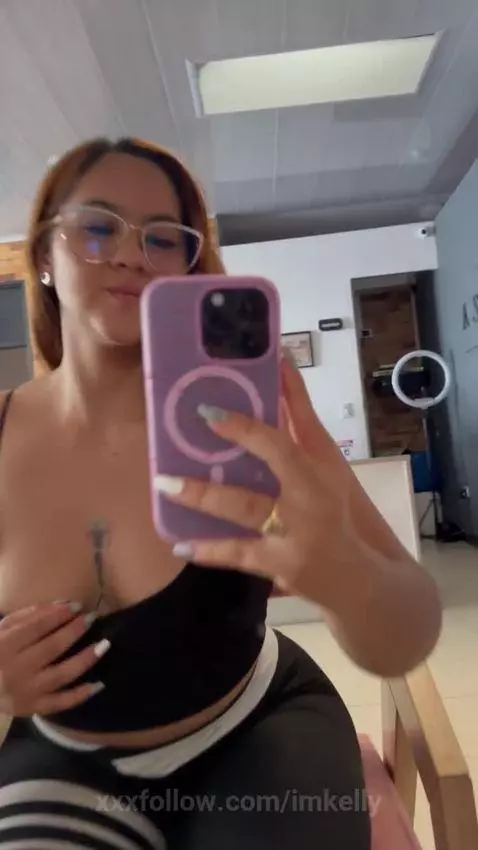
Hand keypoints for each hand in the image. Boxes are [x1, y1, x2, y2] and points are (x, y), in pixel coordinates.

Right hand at [0, 602, 108, 716]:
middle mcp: (16, 670)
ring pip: (61, 675)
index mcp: (4, 646)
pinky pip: (61, 703)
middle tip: (92, 617)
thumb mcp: (4, 628)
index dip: (59, 614)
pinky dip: (81, 695)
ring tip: (104, 645)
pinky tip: (99, 684)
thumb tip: (64, 604)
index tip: (77, 605)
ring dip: (85, 659)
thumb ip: (31, 614)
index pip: (37, 627)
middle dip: (75, 630)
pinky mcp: (33, 708)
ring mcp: (26, 692)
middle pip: (52, 647)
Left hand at [154, 354, 356, 603]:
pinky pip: (239, 555)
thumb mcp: (327, 462)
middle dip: (236, 445)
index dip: (251, 422)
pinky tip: (180, 545)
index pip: (286, 438)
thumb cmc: (340, 509)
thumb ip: (300, 418)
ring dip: (204, 498)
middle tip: (192, 431)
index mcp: (319, 468)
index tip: (213, 408)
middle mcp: (308, 498)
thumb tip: (279, 365)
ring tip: (165, 486)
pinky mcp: (281, 565)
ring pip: (245, 510)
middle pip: (270, 464)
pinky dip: (210, 550)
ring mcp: (294, 535)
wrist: (361, 576)